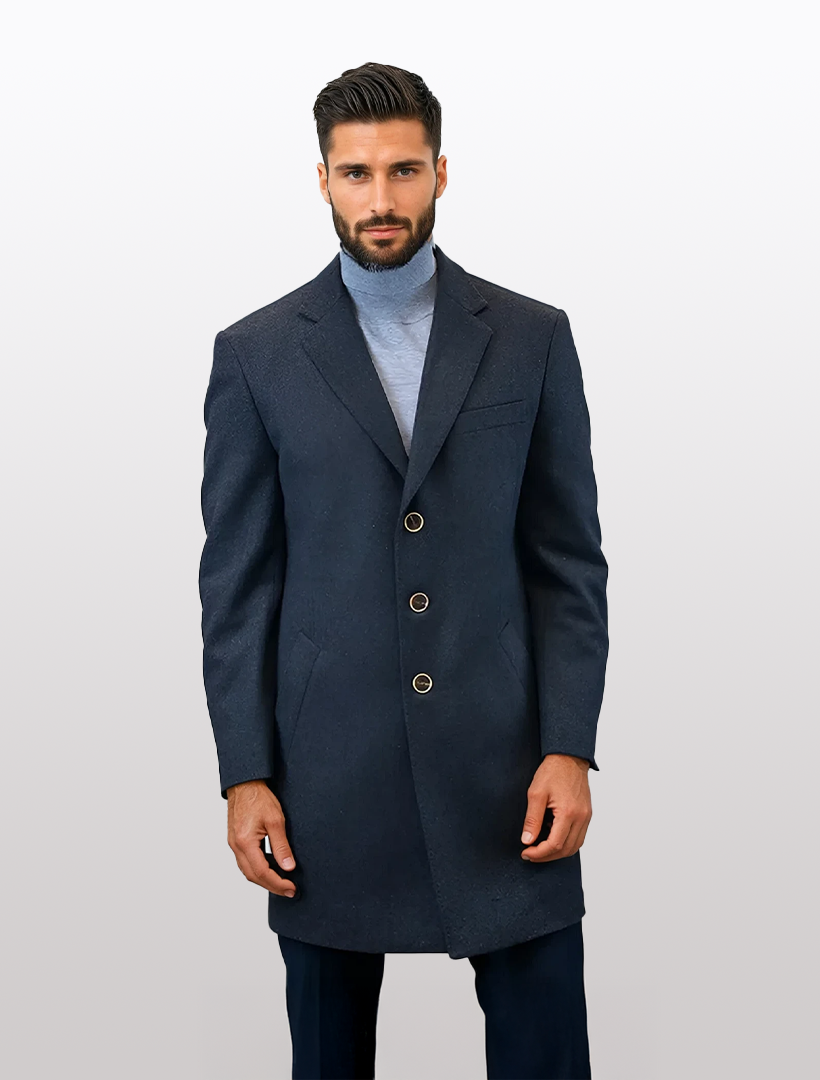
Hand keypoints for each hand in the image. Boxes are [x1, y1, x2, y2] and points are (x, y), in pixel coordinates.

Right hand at [227, 780, 297, 896]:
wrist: (244, 783)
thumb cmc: (259, 798)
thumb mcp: (276, 820)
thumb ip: (281, 846)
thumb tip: (288, 868)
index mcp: (245, 842)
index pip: (262, 872)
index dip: (277, 883)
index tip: (291, 888)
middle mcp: (236, 846)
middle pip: (252, 876)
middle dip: (271, 886)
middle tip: (289, 890)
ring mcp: (233, 844)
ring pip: (247, 870)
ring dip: (264, 879)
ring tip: (282, 881)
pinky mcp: (235, 840)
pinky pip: (245, 861)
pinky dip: (258, 868)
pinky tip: (270, 866)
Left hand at [520, 754, 591, 862]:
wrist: (569, 757)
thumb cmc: (552, 771)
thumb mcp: (535, 793)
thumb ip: (532, 819)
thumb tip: (527, 840)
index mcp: (568, 813)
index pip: (555, 845)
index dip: (539, 853)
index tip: (526, 853)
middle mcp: (581, 817)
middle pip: (566, 850)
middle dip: (547, 856)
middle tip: (530, 854)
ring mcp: (586, 816)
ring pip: (575, 846)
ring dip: (557, 852)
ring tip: (540, 849)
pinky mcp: (587, 814)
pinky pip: (579, 837)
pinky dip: (566, 843)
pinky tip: (552, 838)